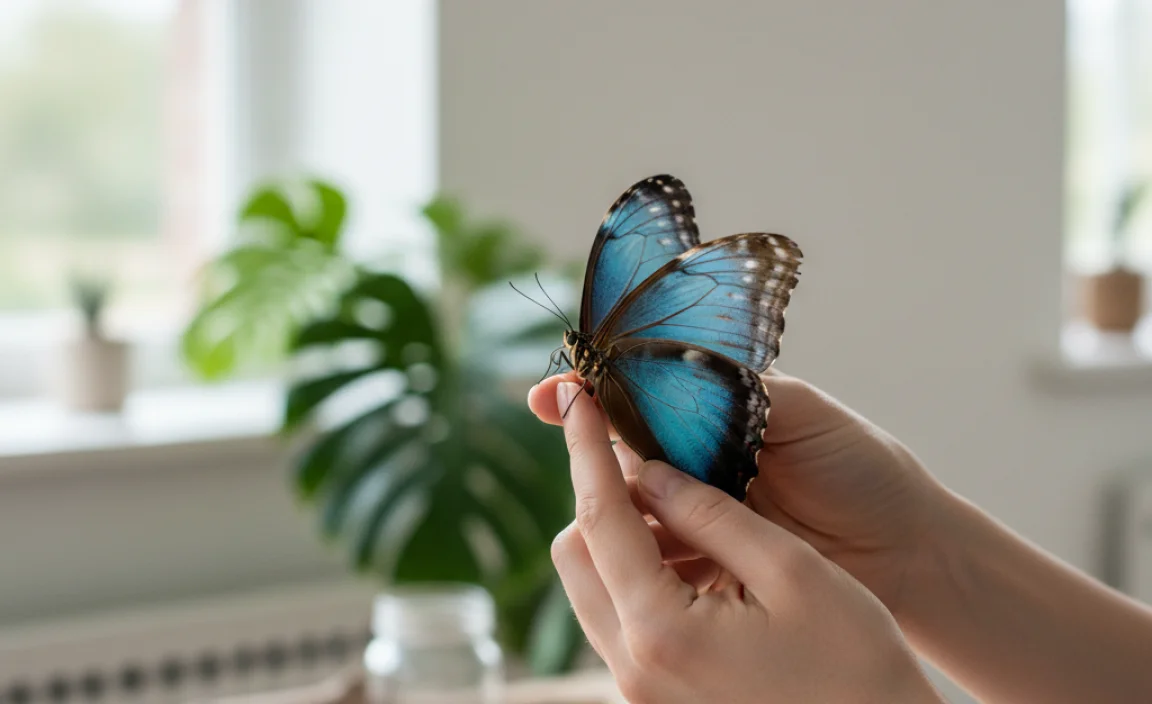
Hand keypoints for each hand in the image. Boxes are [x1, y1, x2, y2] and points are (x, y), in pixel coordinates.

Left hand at [549, 381, 941, 702]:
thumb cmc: (855, 666)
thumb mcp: (790, 570)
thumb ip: (712, 512)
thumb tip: (651, 471)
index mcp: (660, 629)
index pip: (599, 516)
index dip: (585, 449)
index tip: (576, 400)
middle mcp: (633, 666)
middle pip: (576, 553)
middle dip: (601, 497)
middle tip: (651, 462)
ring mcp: (640, 688)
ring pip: (593, 586)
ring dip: (622, 538)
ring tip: (687, 514)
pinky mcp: (656, 697)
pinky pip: (621, 619)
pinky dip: (640, 577)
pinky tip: (697, 562)